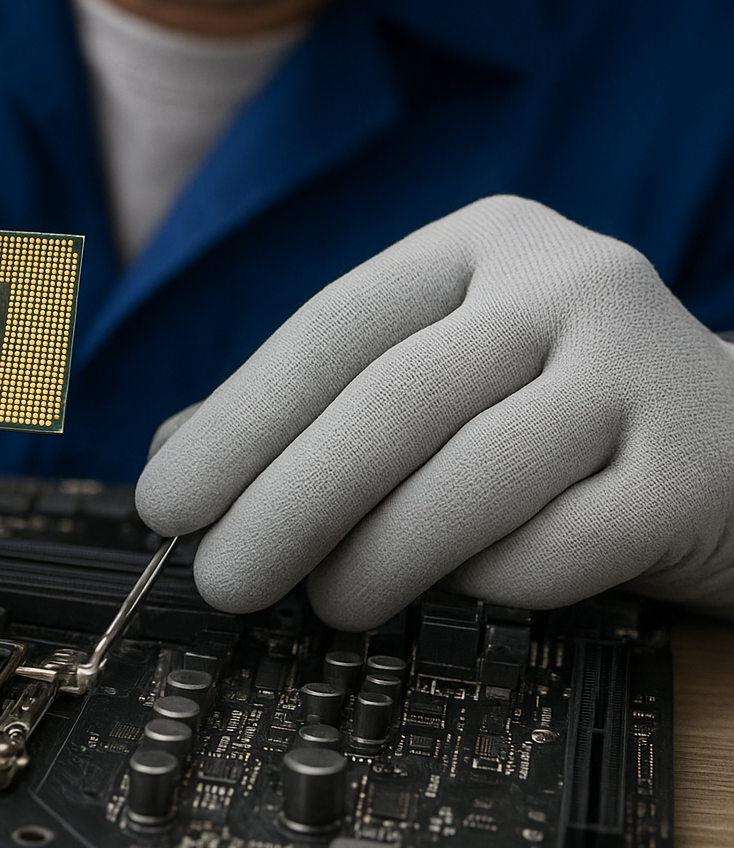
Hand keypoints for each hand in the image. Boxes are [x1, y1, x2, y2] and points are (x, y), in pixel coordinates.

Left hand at [137, 195, 733, 628]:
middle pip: (391, 402)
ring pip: (468, 477)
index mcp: (481, 244)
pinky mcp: (695, 471)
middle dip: (285, 504)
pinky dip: (490, 582)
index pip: (330, 328)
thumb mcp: (444, 371)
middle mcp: (567, 284)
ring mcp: (642, 370)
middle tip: (223, 581)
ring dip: (374, 558)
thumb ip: (316, 405)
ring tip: (327, 603)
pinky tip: (466, 588)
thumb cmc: (554, 414)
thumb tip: (174, 459)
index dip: (236, 422)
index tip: (166, 503)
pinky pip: (558, 547)